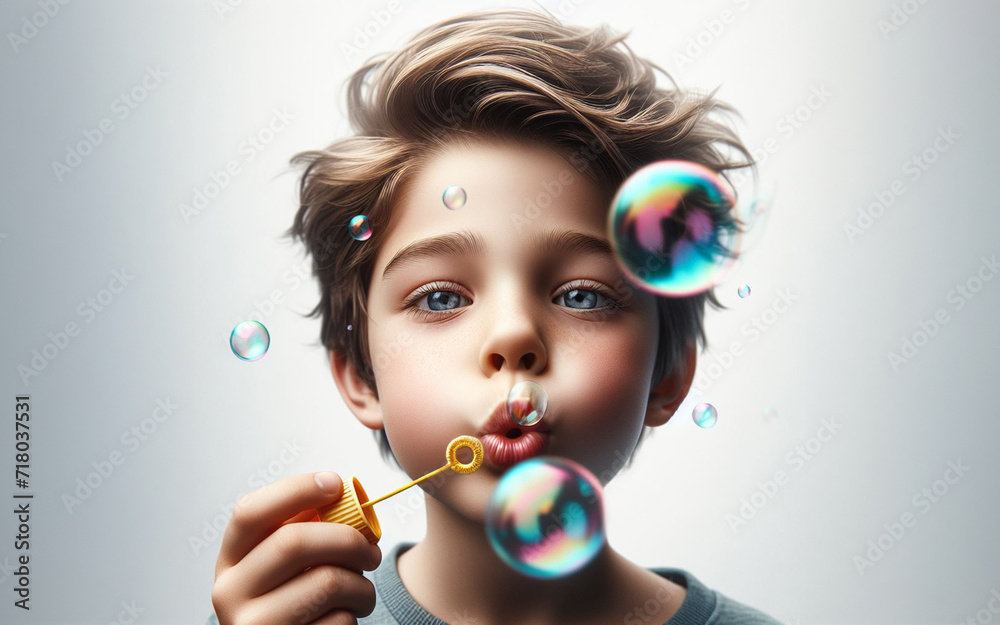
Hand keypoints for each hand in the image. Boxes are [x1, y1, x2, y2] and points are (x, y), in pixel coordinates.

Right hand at [211, 472, 381, 624]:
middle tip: (371, 551)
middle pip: (293, 542)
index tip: (335, 483)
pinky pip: (338, 621)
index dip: (295, 489)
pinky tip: (346, 617)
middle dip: (347, 539)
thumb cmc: (295, 600)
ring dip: (361, 584)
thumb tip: (338, 491)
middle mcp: (229, 592)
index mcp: (231, 559)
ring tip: (363, 591)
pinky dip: (355, 615)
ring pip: (326, 583)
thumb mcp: (282, 566)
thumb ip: (302, 529)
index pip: (250, 512)